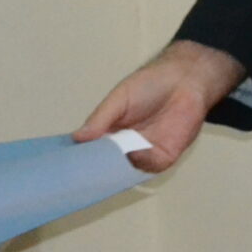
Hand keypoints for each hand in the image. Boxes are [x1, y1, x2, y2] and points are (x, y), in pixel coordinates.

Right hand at [72, 40, 247, 172]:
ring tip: (103, 164)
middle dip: (97, 168)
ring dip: (117, 167)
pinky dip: (139, 160)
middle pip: (108, 164)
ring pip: (127, 168)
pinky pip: (149, 165)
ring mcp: (145, 153)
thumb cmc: (150, 84)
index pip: (92, 149)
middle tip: (81, 172)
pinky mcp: (164, 156)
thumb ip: (100, 119)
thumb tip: (77, 138)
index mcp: (111, 132)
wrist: (184, 79)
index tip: (66, 163)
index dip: (81, 157)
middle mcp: (126, 146)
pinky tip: (131, 152)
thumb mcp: (118, 99)